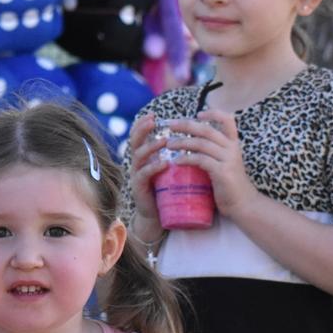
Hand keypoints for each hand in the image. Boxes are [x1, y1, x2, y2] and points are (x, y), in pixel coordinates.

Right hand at [126, 113, 168, 234]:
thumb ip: (177, 156)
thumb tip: (198, 140)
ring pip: (138, 156)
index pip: (140, 136)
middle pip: (135, 141)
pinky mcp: (139, 188)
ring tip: (163, 140)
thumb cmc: (169, 191)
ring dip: (151, 146)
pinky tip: (164, 163)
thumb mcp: (172, 169)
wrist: (160, 217)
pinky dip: (153, 167)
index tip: (154, 115)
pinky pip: (143, 175)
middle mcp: (138, 164)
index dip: (143, 124)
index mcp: (145, 157)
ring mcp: (136, 175)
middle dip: (142, 129)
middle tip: (153, 121)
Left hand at [161, 110, 258, 217]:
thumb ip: (212, 152)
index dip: (214, 113)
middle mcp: (232, 148)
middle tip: (170, 124)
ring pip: (201, 144)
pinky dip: (186, 159)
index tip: (198, 113)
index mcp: (233, 144)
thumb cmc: (229, 184)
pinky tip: (175, 161)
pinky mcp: (222, 172)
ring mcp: (228, 159)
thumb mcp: (223, 163)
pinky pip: (200, 160)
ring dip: (182, 142)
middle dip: (186, 125)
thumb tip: (189, 143)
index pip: (228, 120)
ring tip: (168, 144)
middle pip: (207, 130)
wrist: (243, 204)